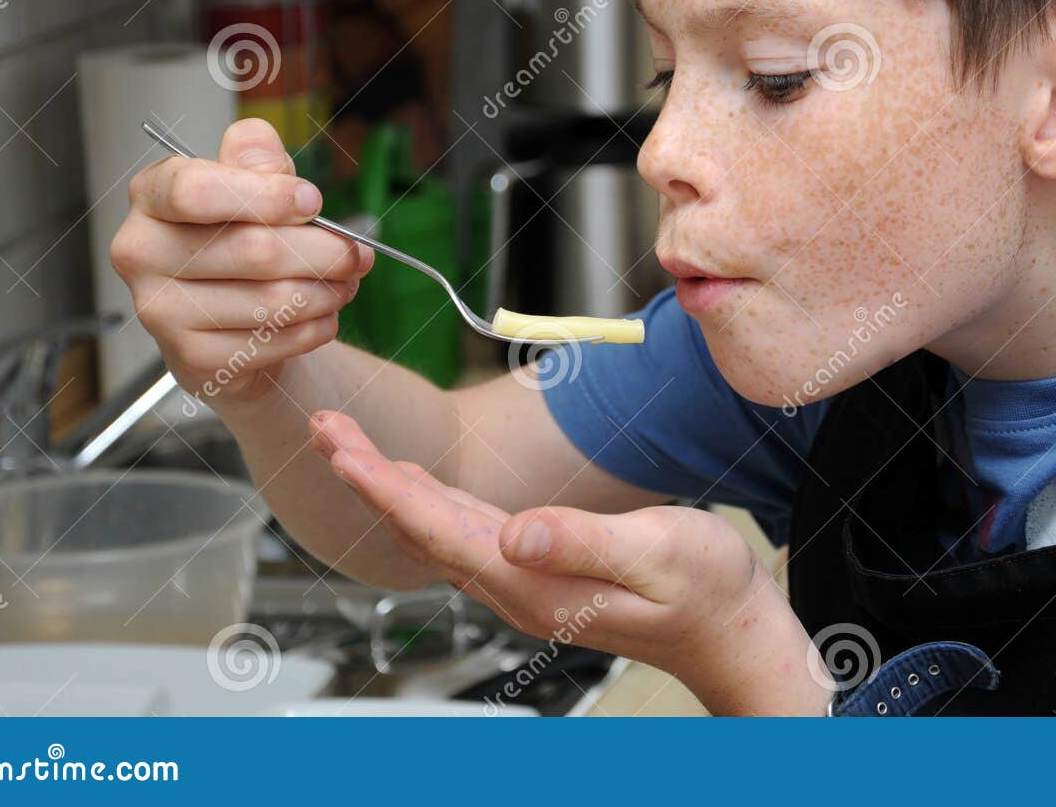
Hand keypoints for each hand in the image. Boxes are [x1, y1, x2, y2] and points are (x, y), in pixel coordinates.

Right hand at [110, 119, 373, 405]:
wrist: (223, 320)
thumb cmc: (235, 240)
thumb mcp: (246, 185)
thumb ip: (254, 159)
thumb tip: (260, 143)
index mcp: (151, 197)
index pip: (196, 190)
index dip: (267, 196)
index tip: (312, 202)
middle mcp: (142, 253)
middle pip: (254, 250)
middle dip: (325, 252)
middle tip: (358, 253)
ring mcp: (161, 311)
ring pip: (272, 300)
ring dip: (327, 291)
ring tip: (346, 282)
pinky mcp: (192, 357)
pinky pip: (276, 341)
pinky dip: (316, 326)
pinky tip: (323, 313)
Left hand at [308, 408, 829, 714]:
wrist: (731, 632)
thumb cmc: (706, 591)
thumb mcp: (658, 553)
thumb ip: (582, 542)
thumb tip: (512, 532)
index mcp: (537, 583)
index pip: (440, 531)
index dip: (386, 489)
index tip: (344, 451)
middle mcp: (518, 586)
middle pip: (421, 527)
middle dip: (368, 474)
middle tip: (324, 424)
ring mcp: (525, 580)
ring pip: (436, 527)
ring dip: (389, 483)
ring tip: (349, 442)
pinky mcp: (539, 568)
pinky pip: (464, 530)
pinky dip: (427, 497)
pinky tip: (412, 481)